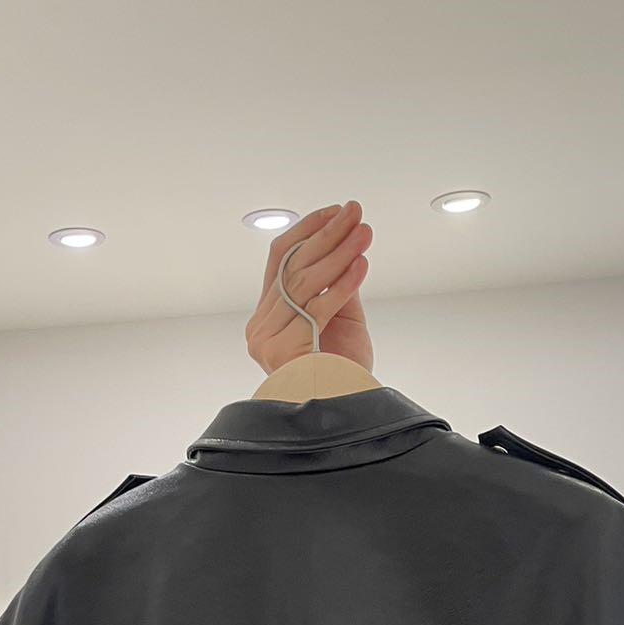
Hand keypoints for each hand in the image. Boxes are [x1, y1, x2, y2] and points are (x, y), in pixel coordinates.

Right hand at [245, 201, 373, 374]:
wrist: (340, 413)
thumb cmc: (339, 375)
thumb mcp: (340, 320)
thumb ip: (336, 286)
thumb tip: (346, 245)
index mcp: (267, 318)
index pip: (280, 258)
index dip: (308, 230)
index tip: (335, 211)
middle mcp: (260, 327)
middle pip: (294, 266)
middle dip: (328, 234)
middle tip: (354, 212)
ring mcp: (267, 340)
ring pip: (305, 282)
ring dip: (339, 253)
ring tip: (363, 234)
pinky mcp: (283, 351)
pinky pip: (318, 308)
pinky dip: (343, 284)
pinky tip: (361, 265)